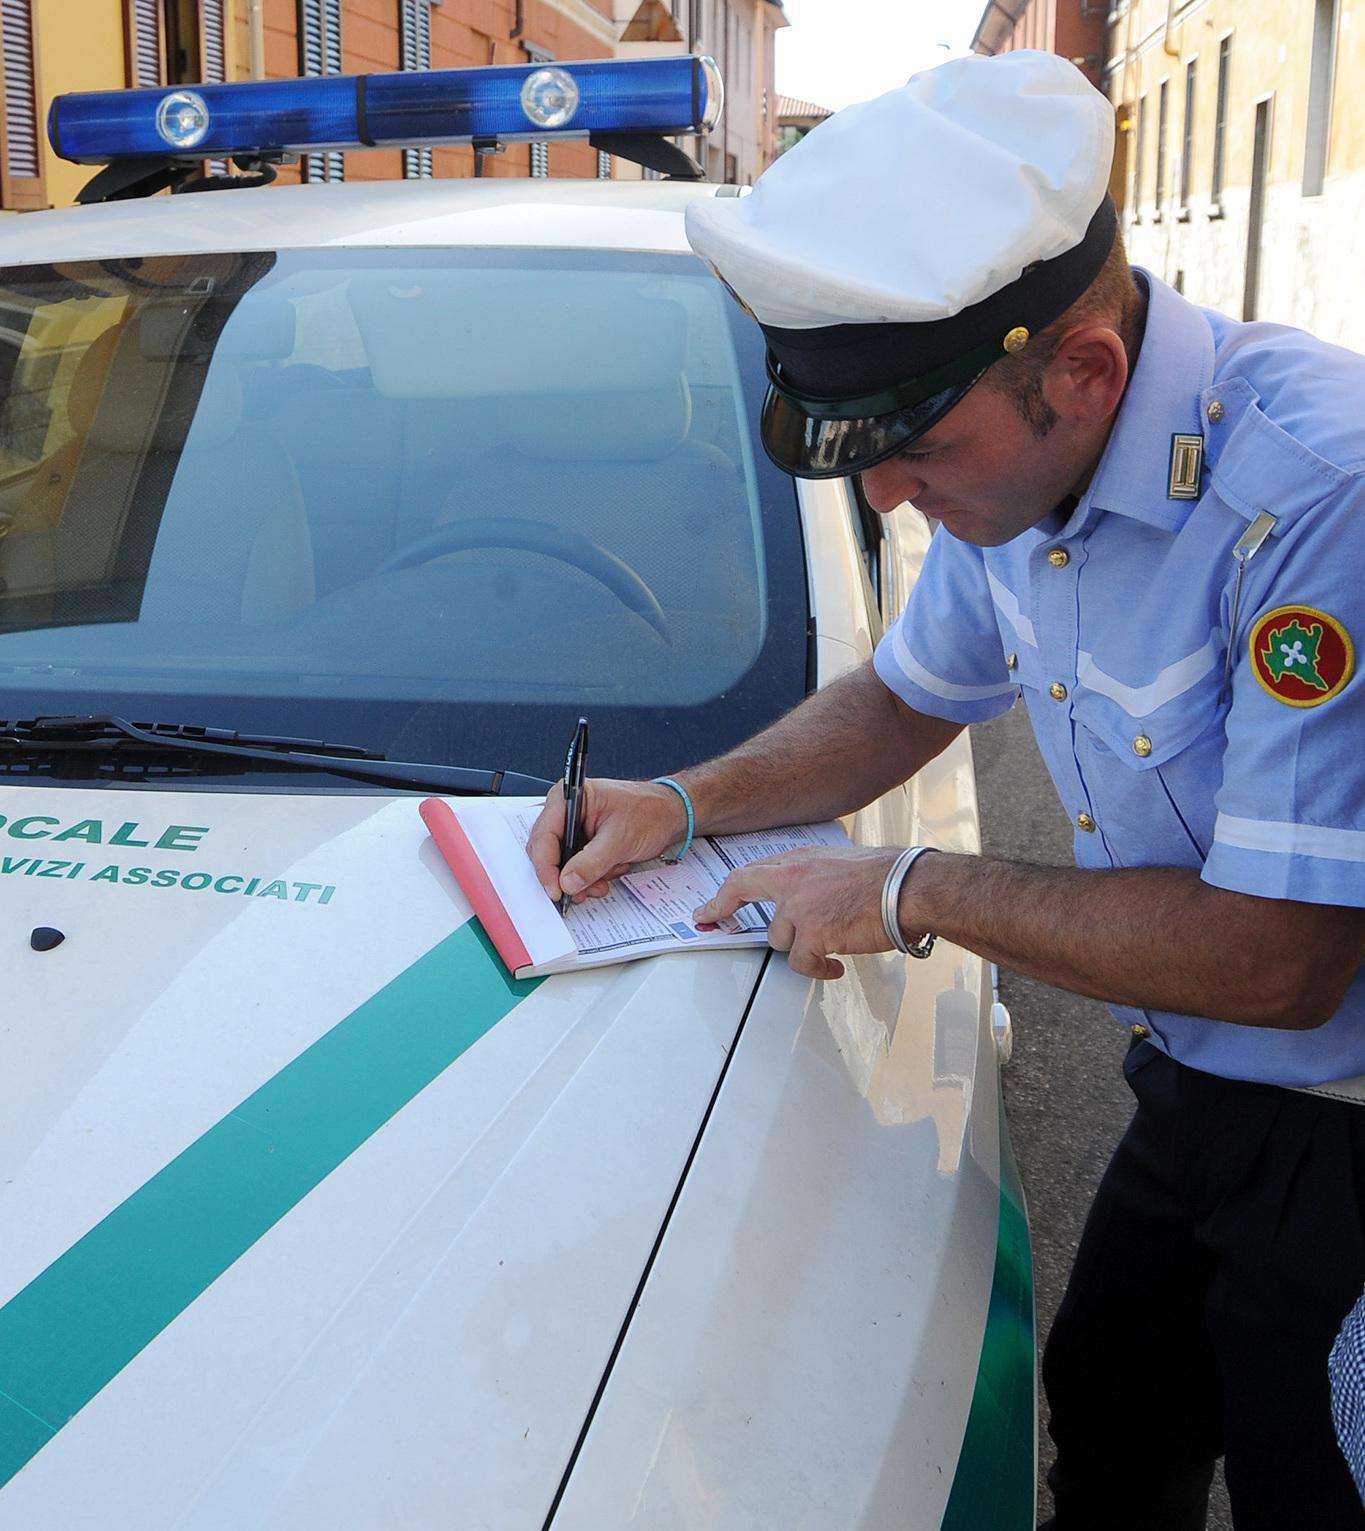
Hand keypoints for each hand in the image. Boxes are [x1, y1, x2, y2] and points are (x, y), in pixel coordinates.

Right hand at [527, 777, 690, 903]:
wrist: (671, 815)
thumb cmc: (650, 811)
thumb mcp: (620, 838)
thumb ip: (592, 862)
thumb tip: (567, 882)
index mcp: (569, 798)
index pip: (544, 836)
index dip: (546, 867)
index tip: (555, 890)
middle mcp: (567, 812)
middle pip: (549, 852)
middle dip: (567, 875)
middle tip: (581, 891)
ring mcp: (575, 828)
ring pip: (563, 864)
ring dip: (583, 878)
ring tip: (605, 878)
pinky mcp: (584, 843)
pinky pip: (577, 867)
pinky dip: (592, 876)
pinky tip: (611, 870)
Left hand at [693, 845, 909, 981]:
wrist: (910, 889)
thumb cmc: (889, 877)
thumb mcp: (842, 862)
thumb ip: (816, 876)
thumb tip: (808, 895)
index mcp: (802, 860)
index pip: (753, 871)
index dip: (729, 889)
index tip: (713, 902)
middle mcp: (795, 878)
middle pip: (742, 888)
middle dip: (721, 906)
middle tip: (712, 918)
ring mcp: (800, 905)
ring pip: (778, 938)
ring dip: (800, 947)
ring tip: (828, 948)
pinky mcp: (813, 933)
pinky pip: (802, 962)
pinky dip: (818, 969)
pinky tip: (835, 966)